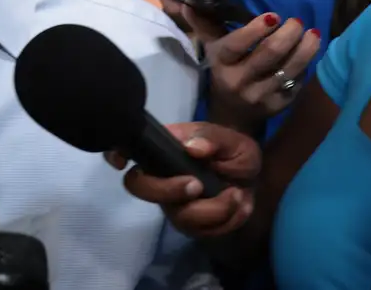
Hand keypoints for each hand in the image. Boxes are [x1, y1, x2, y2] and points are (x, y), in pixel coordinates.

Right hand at [107, 122, 259, 237]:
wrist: (253, 177)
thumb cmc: (234, 152)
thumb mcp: (230, 139)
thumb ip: (212, 139)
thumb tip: (192, 147)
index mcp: (164, 149)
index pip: (128, 149)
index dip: (116, 154)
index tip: (121, 161)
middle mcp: (160, 177)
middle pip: (139, 188)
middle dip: (166, 190)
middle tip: (197, 185)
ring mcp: (173, 203)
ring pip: (176, 216)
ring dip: (211, 209)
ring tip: (236, 194)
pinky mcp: (190, 224)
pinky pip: (200, 232)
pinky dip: (225, 220)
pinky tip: (238, 205)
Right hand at [191, 11, 321, 127]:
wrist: (232, 116)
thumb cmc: (224, 72)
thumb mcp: (212, 50)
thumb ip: (205, 24)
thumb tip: (189, 2)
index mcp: (221, 63)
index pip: (237, 44)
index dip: (257, 29)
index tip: (274, 16)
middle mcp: (239, 81)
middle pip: (270, 53)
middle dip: (289, 33)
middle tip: (297, 21)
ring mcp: (261, 96)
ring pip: (289, 68)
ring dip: (306, 48)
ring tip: (313, 34)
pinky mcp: (279, 106)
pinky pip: (297, 82)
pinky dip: (305, 66)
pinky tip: (308, 53)